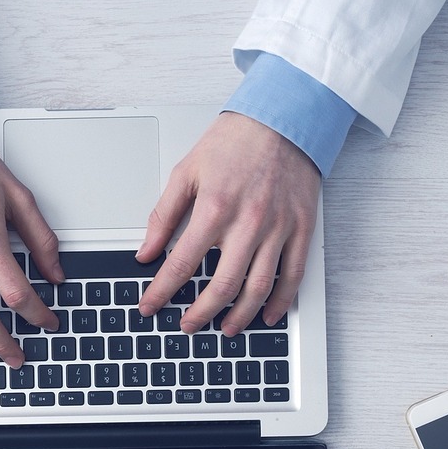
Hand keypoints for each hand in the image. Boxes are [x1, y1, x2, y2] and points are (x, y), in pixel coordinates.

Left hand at [136, 112, 319, 335]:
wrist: (283, 119)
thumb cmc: (234, 142)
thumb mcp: (186, 171)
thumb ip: (164, 215)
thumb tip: (146, 251)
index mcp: (214, 208)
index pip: (181, 264)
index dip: (162, 292)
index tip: (150, 307)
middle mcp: (248, 223)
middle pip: (223, 285)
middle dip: (201, 313)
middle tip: (187, 325)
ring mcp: (278, 228)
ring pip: (259, 287)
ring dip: (240, 316)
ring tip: (224, 329)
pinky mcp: (301, 229)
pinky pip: (293, 275)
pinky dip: (280, 301)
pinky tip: (267, 315)